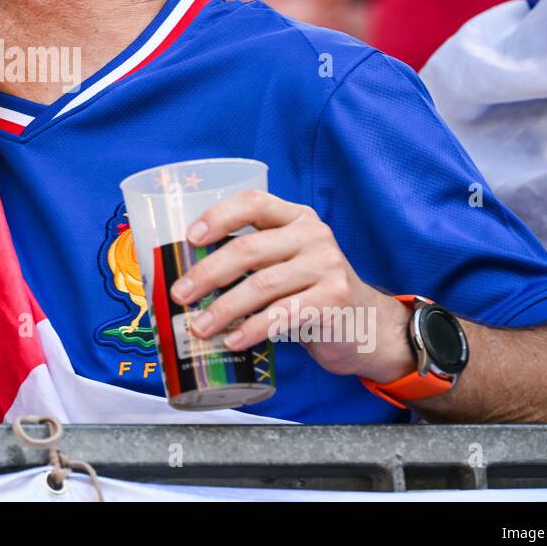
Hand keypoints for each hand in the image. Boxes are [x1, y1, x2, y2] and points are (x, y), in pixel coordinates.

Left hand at [171, 189, 415, 382]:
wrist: (367, 323)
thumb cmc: (310, 291)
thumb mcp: (287, 261)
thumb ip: (253, 257)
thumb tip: (186, 277)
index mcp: (296, 217)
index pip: (253, 203)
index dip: (218, 217)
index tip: (189, 239)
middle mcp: (314, 235)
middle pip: (248, 249)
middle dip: (207, 273)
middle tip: (179, 295)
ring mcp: (327, 266)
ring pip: (261, 286)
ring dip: (224, 309)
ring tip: (199, 327)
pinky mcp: (334, 299)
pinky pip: (283, 315)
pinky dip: (252, 330)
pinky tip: (233, 342)